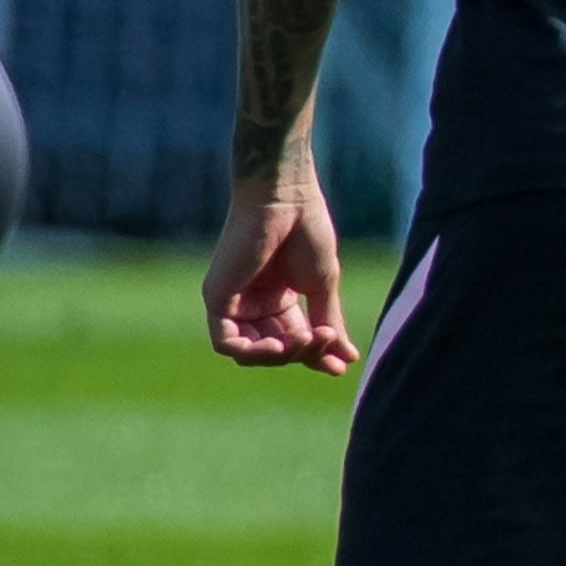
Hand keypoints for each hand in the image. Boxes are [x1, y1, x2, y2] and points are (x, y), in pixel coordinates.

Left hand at [207, 168, 359, 374]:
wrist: (286, 199)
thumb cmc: (306, 232)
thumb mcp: (323, 285)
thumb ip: (328, 321)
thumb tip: (348, 356)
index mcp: (278, 300)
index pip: (294, 341)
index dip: (316, 357)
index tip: (342, 366)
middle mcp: (252, 304)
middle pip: (273, 351)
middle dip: (301, 354)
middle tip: (326, 340)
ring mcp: (233, 302)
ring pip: (249, 353)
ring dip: (279, 356)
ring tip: (304, 339)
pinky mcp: (217, 298)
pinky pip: (226, 343)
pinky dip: (251, 352)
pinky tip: (276, 344)